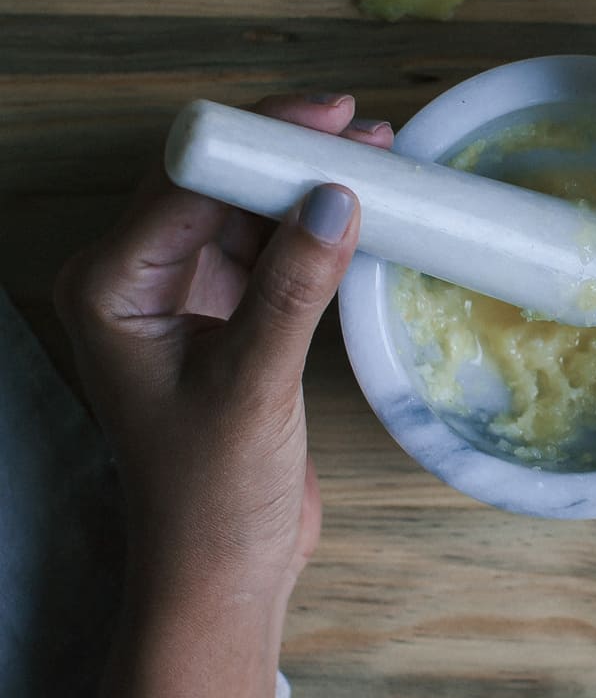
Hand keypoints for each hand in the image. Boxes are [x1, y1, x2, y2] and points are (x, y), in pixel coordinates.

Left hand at [54, 93, 391, 697]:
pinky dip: (313, 229)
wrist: (220, 577)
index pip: (186, 182)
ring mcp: (184, 299)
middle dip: (286, 150)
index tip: (331, 120)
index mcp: (112, 287)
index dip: (259, 140)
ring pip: (246, 210)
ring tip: (381, 156)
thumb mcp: (253, 387)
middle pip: (214, 182)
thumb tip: (337, 197)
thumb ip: (291, 288)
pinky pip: (270, 251)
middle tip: (365, 129)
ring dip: (307, 184)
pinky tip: (363, 209)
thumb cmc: (212, 500)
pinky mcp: (228, 320)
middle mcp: (138, 281)